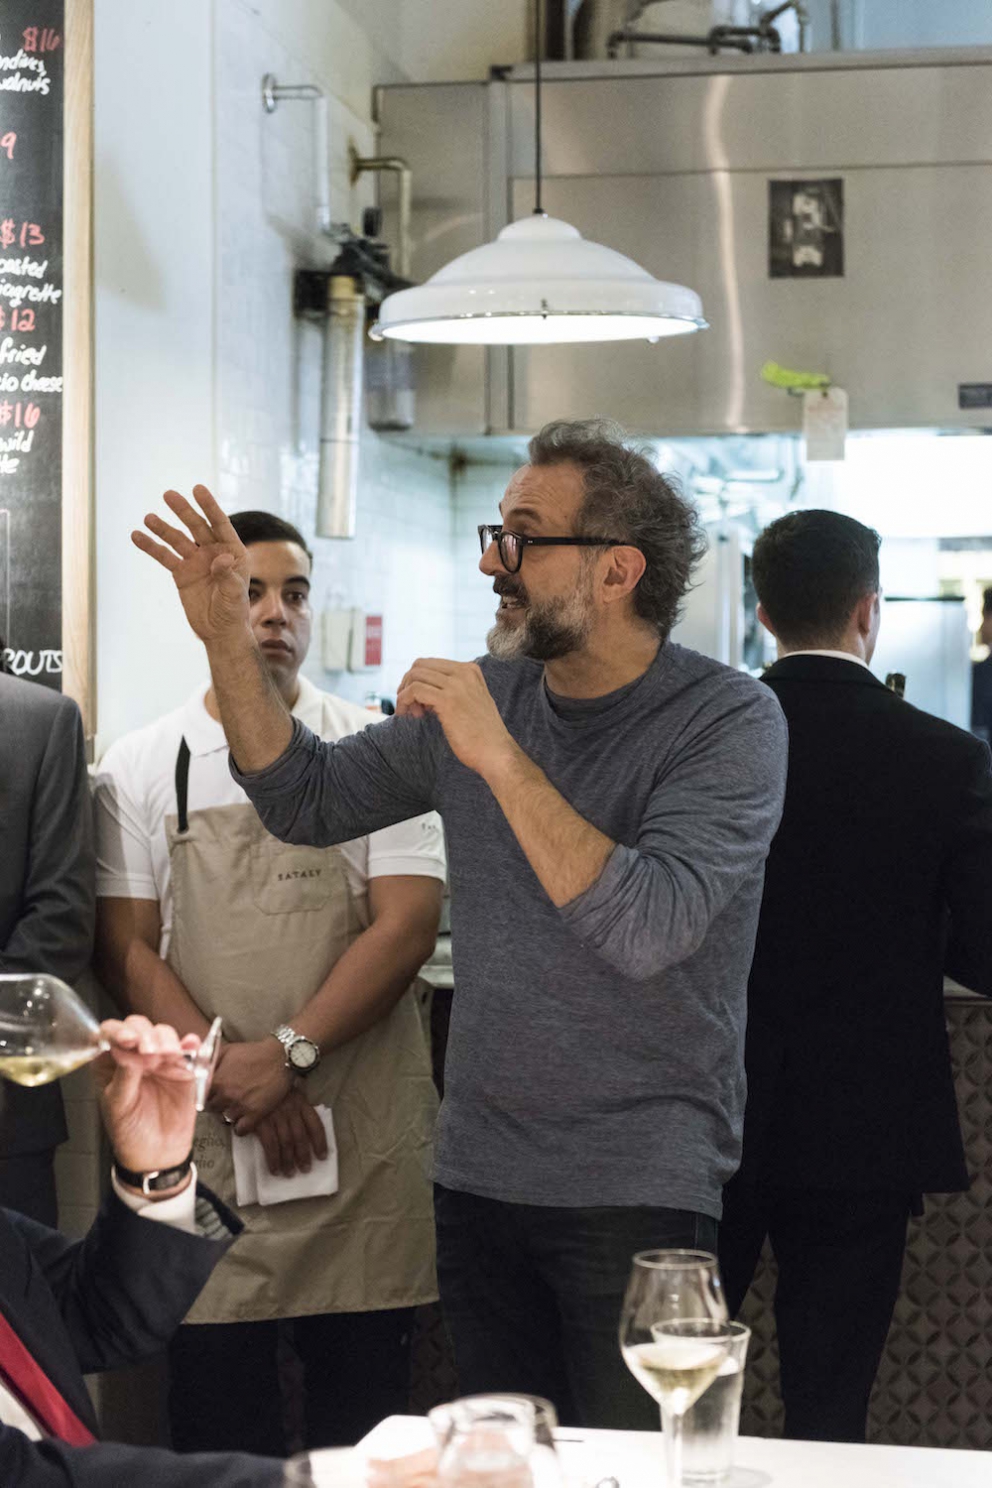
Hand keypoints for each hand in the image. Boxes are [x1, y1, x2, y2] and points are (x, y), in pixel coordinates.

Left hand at [94, 1016, 199, 1173]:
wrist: (156, 1154)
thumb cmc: (129, 1131)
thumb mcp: (118, 1106)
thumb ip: (123, 1076)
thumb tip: (124, 1049)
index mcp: (111, 1062)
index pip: (109, 1034)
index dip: (117, 1031)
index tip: (126, 1039)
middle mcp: (134, 1055)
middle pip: (139, 1027)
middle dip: (144, 1033)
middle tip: (148, 1049)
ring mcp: (160, 1059)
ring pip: (163, 1033)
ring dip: (166, 1038)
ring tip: (167, 1053)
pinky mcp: (182, 1068)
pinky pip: (189, 1050)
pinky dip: (191, 1044)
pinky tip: (191, 1045)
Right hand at [132, 484, 250, 646]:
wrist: (219, 631)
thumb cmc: (233, 612)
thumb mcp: (233, 595)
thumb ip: (228, 576)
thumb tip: (220, 557)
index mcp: (233, 552)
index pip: (220, 524)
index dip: (209, 506)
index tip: (197, 489)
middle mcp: (213, 551)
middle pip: (196, 526)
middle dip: (183, 511)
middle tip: (169, 495)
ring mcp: (196, 560)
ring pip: (177, 539)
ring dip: (163, 528)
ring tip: (148, 518)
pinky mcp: (181, 572)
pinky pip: (164, 556)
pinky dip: (151, 546)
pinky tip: (137, 536)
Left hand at [207, 1038, 292, 1126]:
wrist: (281, 1058)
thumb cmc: (254, 1053)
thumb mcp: (228, 1050)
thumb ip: (209, 1060)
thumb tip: (195, 1067)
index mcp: (217, 1080)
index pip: (199, 1096)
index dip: (206, 1094)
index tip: (211, 1093)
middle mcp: (226, 1095)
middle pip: (211, 1109)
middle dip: (217, 1104)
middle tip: (225, 1098)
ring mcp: (241, 1106)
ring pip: (225, 1119)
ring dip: (229, 1113)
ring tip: (237, 1105)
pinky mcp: (256, 1114)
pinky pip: (240, 1130)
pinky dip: (241, 1126)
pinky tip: (245, 1117)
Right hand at [249, 1088, 328, 1177]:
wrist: (250, 1072)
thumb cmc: (271, 1080)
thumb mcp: (289, 1084)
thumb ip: (298, 1095)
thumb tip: (305, 1108)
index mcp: (300, 1102)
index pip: (315, 1125)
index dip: (320, 1142)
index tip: (322, 1156)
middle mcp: (291, 1110)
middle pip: (300, 1137)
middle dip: (303, 1156)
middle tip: (305, 1169)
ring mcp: (276, 1117)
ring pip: (286, 1143)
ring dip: (288, 1161)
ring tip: (290, 1173)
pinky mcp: (261, 1122)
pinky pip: (269, 1144)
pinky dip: (273, 1159)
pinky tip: (274, 1169)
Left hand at [396, 658, 518, 779]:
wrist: (496, 752)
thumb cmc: (482, 735)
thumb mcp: (471, 701)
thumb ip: (454, 690)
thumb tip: (423, 689)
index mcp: (470, 670)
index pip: (430, 663)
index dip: (417, 680)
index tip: (419, 702)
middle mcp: (463, 673)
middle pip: (419, 666)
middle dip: (407, 684)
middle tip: (411, 707)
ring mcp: (456, 685)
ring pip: (415, 676)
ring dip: (405, 694)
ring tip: (413, 714)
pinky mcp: (448, 700)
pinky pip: (414, 690)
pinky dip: (405, 700)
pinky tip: (411, 715)